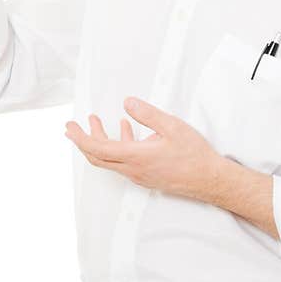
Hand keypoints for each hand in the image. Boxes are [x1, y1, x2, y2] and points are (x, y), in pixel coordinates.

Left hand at [64, 97, 223, 202]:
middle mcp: (133, 169)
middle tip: (72, 126)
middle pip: (97, 157)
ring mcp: (139, 174)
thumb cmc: (194, 155)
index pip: (97, 149)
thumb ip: (148, 114)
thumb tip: (127, 102)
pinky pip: (124, 161)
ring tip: (96, 122)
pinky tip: (126, 129)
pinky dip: (119, 145)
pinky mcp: (147, 175)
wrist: (210, 179)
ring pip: (111, 159)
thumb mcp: (172, 126)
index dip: (80, 138)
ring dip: (101, 141)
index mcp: (136, 157)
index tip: (70, 126)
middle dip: (82, 140)